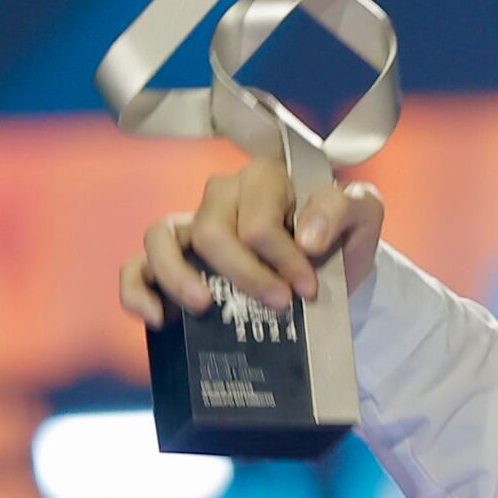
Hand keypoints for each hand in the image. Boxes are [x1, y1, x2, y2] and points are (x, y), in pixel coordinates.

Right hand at [119, 151, 385, 324]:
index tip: (309, 289)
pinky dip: (137, 291)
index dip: (282, 257)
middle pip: (211, 231)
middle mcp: (220, 197)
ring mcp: (190, 229)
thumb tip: (308, 235)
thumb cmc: (340, 244)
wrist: (329, 283)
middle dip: (246, 275)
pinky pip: (135, 268)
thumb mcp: (362, 220)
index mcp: (263, 179)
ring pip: (160, 238)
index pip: (257, 217)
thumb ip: (345, 209)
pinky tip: (157, 319)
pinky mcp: (170, 264)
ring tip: (205, 308)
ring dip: (179, 276)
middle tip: (279, 306)